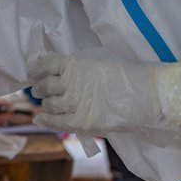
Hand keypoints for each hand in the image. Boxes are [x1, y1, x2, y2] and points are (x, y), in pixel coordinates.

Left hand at [29, 53, 180, 133]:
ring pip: (50, 104)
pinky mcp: (82, 120)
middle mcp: (70, 82)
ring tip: (46, 104)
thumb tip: (58, 69)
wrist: (147, 92)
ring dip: (45, 104)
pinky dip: (46, 120)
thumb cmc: (125, 72)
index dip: (36, 69)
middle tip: (40, 91)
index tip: (33, 73)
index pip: (45, 64)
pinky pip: (57, 121)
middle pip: (44, 86)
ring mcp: (75, 102)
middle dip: (39, 88)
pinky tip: (39, 118)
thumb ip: (77, 64)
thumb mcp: (97, 59)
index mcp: (73, 63)